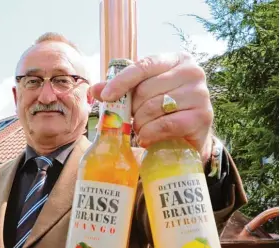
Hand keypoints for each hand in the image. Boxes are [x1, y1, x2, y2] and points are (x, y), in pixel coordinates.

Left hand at [90, 52, 212, 162]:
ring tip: (141, 129)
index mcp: (177, 59)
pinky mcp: (202, 117)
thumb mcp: (142, 94)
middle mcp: (192, 72)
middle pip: (146, 89)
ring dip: (140, 123)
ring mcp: (200, 94)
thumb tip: (94, 90)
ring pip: (154, 107)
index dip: (122, 81)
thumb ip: (120, 89)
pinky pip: (165, 124)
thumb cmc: (163, 109)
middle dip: (133, 108)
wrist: (189, 134)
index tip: (105, 96)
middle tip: (132, 119)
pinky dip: (150, 134)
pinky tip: (147, 138)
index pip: (144, 65)